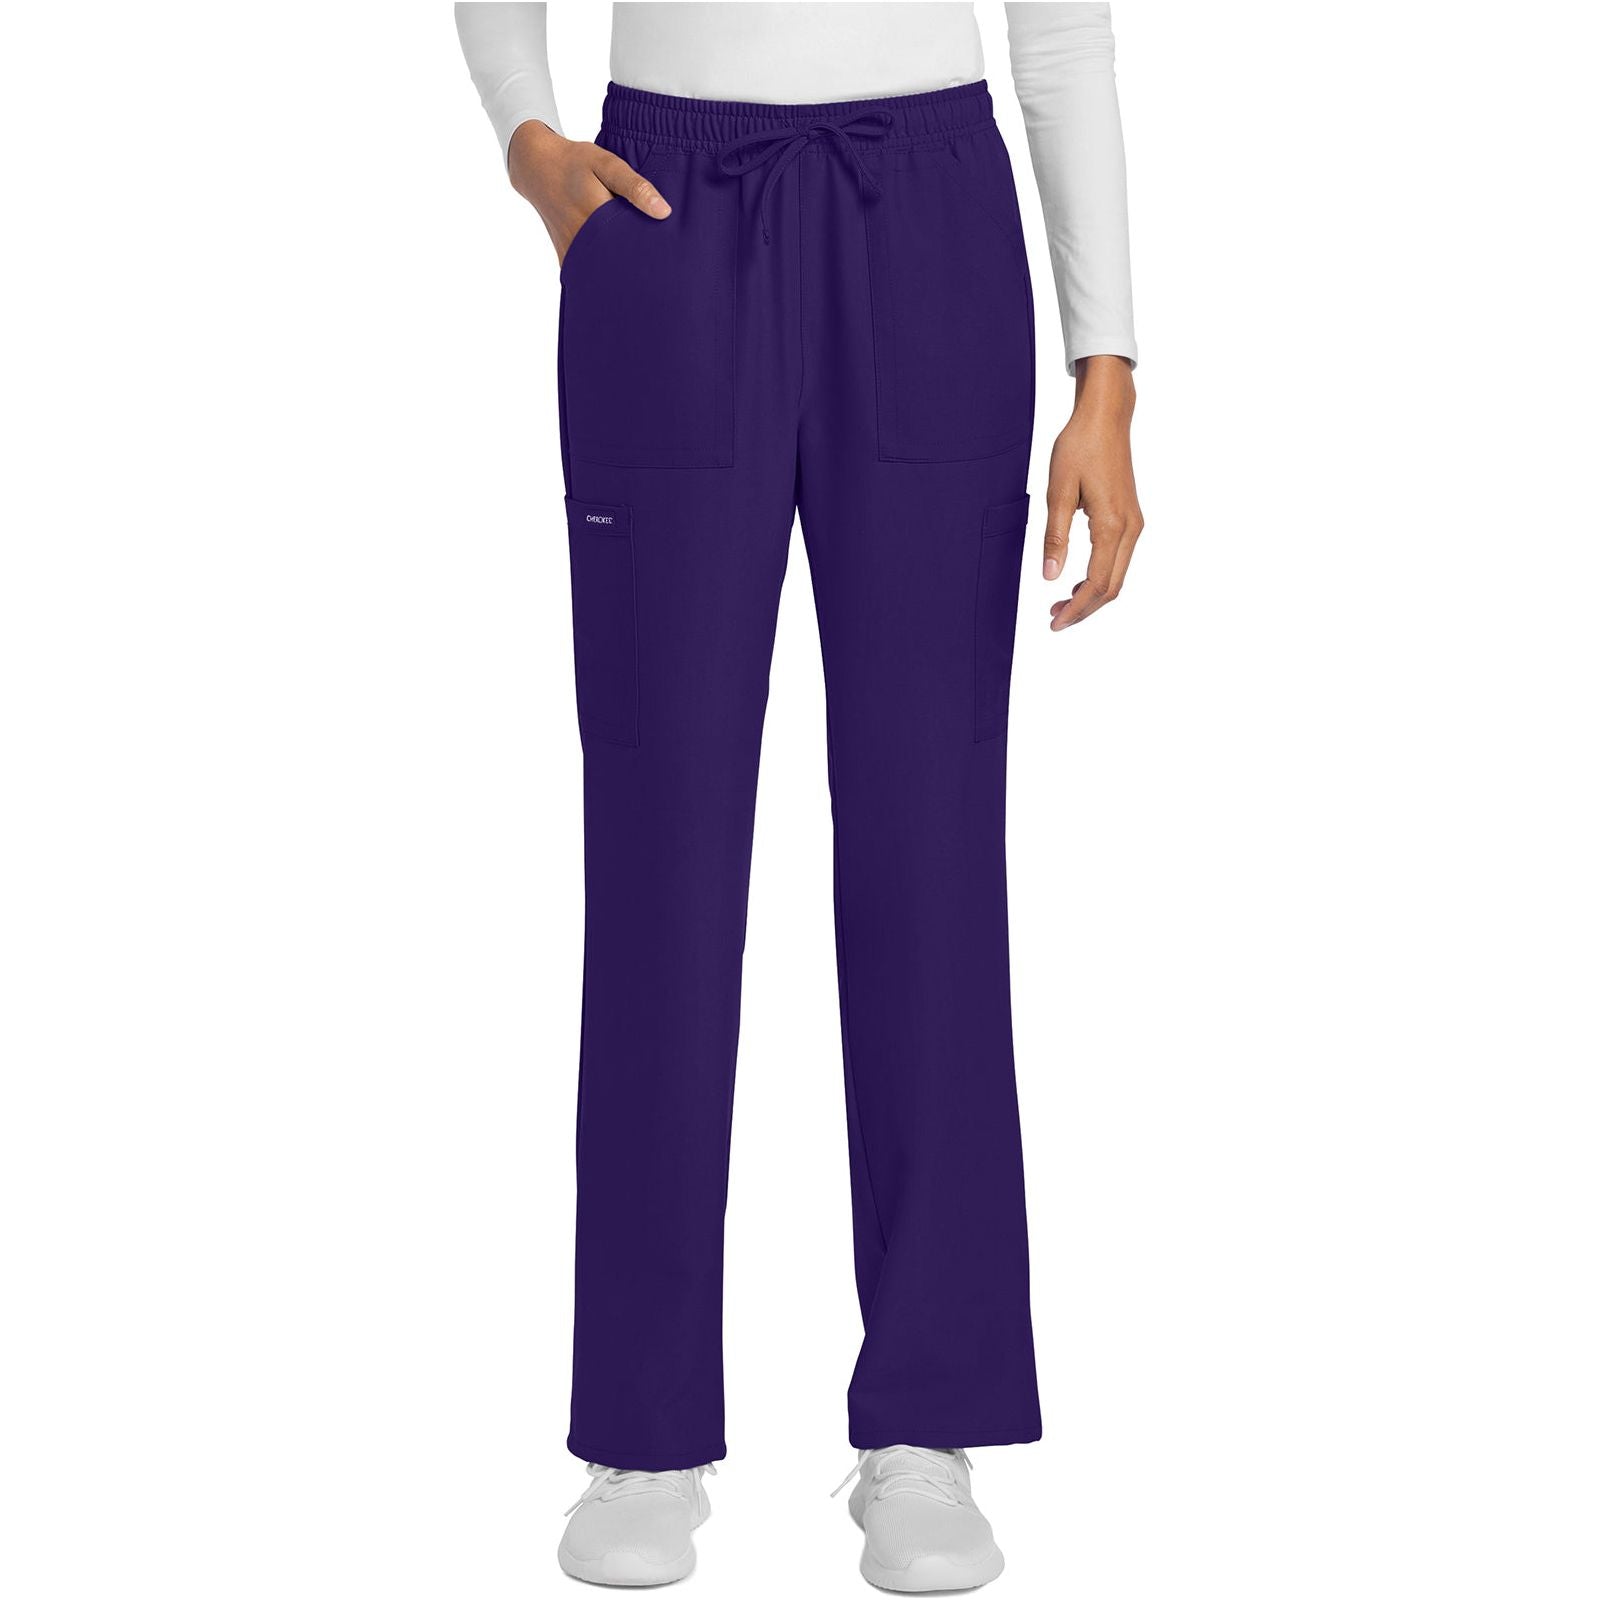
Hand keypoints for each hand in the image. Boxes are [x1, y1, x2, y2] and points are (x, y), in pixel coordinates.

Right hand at [507, 120, 670, 261]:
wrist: (537, 168)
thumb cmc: (576, 163)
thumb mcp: (607, 164)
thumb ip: (635, 187)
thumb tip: (664, 212)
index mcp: (597, 217)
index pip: (632, 245)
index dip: (650, 252)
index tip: (665, 254)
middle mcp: (582, 240)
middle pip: (619, 264)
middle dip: (638, 266)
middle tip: (657, 268)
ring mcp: (572, 252)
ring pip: (603, 272)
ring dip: (621, 271)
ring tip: (640, 271)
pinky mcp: (566, 258)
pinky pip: (589, 272)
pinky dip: (603, 271)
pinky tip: (616, 266)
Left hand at [1042, 356, 1143, 629]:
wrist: (1107, 416)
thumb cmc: (1080, 446)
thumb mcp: (1058, 491)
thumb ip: (1055, 536)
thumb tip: (1050, 576)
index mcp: (1112, 525)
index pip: (1097, 584)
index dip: (1076, 609)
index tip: (1054, 622)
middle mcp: (1130, 529)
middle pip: (1112, 587)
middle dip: (1084, 609)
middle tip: (1054, 619)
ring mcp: (1134, 524)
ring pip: (1117, 576)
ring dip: (1091, 595)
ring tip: (1061, 603)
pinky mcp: (1130, 518)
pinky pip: (1118, 560)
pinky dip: (1100, 577)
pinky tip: (1077, 581)